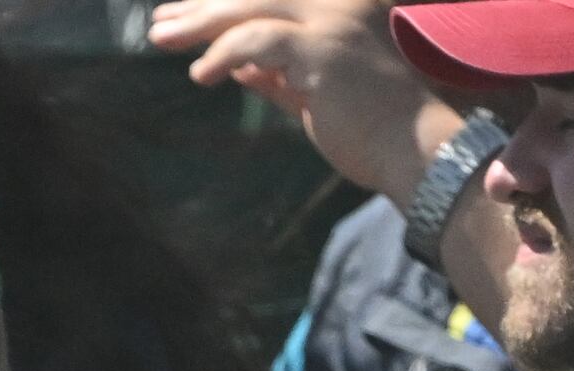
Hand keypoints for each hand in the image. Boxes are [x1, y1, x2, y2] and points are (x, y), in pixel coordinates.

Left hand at [147, 0, 448, 196]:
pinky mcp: (323, 50)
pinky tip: (200, 74)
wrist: (414, 152)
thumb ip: (277, 74)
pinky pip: (258, 40)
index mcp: (339, 6)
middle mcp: (338, 3)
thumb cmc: (371, 128)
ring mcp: (333, 21)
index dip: (221, 3)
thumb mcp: (313, 90)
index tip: (181, 14)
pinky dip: (223, 54)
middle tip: (158, 24)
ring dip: (201, 24)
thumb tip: (237, 65)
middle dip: (202, 8)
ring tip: (162, 40)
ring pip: (251, 9)